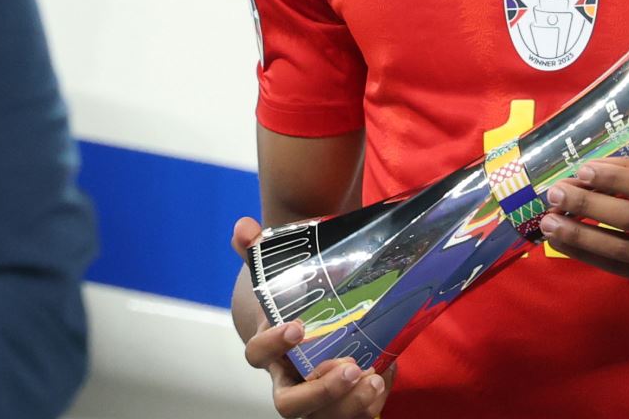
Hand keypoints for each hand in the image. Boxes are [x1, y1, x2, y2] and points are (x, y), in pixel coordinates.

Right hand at [231, 217, 393, 417]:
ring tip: (374, 379)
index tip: (297, 326)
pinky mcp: (339, 403)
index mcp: (268, 348)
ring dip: (348, 405)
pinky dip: (368, 405)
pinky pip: (350, 417)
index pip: (257, 355)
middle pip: (289, 405)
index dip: (273, 345)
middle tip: (349, 367)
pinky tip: (384, 378)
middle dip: (319, 392)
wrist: (302, 323)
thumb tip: (244, 227)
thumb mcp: (273, 275)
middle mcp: (288, 378)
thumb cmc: (287, 301)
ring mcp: (313, 395)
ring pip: (322, 418)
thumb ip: (257, 252)